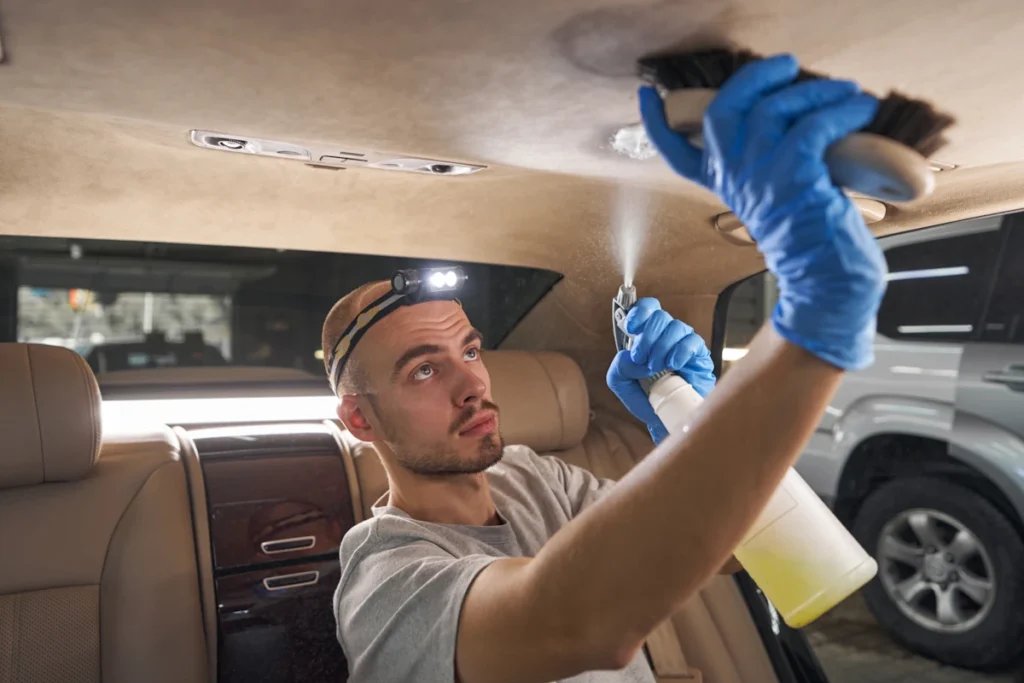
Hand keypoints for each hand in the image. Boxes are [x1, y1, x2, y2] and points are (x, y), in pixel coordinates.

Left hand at [607, 298, 714, 442]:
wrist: (665, 418)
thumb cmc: (646, 397)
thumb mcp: (622, 384)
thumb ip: (618, 368)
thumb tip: (629, 355)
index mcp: (646, 335)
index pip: (647, 308)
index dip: (640, 312)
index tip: (631, 327)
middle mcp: (665, 335)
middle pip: (660, 316)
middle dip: (647, 337)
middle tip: (642, 359)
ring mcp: (683, 342)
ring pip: (676, 327)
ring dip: (662, 346)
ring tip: (657, 367)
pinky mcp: (699, 354)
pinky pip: (692, 341)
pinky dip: (680, 351)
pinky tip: (674, 365)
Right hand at [639, 55, 886, 370]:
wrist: (826, 283)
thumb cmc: (811, 243)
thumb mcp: (776, 200)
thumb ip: (769, 168)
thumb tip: (797, 123)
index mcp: (724, 185)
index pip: (676, 153)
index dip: (657, 122)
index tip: (648, 96)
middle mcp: (735, 178)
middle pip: (722, 110)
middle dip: (753, 77)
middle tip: (784, 65)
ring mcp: (760, 177)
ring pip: (772, 108)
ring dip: (815, 91)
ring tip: (845, 92)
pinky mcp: (793, 177)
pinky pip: (813, 125)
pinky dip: (842, 111)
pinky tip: (860, 110)